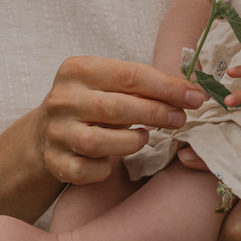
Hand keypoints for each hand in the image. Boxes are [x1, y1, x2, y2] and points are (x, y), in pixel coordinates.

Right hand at [33, 56, 205, 185]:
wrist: (45, 131)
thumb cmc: (91, 103)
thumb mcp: (108, 83)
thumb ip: (142, 85)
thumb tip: (191, 92)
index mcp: (77, 69)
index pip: (128, 75)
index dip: (166, 87)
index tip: (195, 97)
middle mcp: (62, 99)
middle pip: (116, 107)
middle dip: (156, 113)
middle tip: (180, 119)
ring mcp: (56, 131)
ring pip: (98, 142)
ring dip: (130, 142)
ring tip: (145, 138)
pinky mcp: (54, 161)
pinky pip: (85, 170)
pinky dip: (104, 169)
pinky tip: (113, 161)